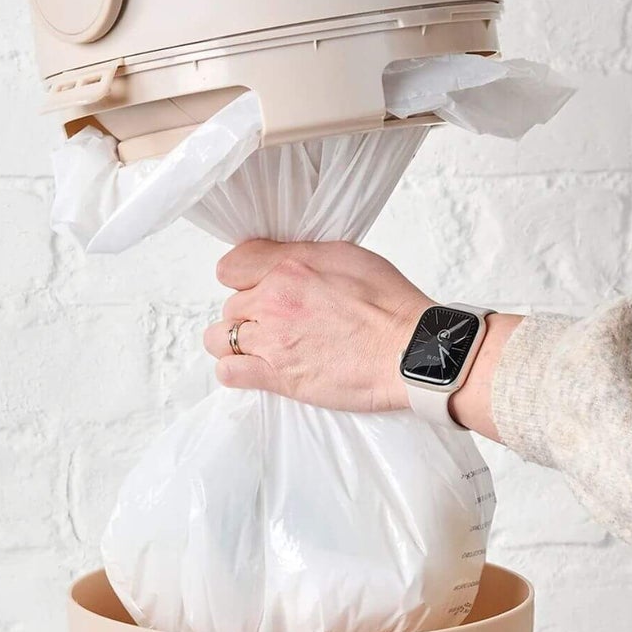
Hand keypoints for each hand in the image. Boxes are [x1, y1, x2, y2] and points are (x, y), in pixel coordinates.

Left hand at [205, 240, 430, 412]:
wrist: (410, 350)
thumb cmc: (390, 304)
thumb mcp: (347, 255)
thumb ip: (301, 255)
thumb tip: (281, 259)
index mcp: (289, 267)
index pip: (232, 266)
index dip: (244, 277)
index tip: (258, 286)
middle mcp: (274, 301)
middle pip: (231, 305)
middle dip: (251, 313)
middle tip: (280, 322)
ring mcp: (272, 341)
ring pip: (221, 338)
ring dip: (237, 342)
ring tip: (262, 347)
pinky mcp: (278, 377)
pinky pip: (229, 372)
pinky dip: (235, 371)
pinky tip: (255, 369)